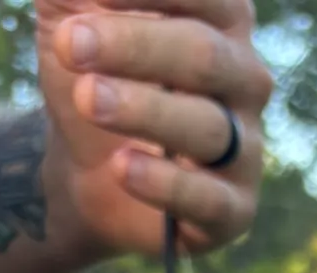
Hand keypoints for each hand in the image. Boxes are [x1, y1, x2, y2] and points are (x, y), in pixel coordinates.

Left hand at [36, 0, 271, 258]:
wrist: (88, 171)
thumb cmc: (94, 75)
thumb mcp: (70, 12)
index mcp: (223, 19)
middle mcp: (245, 80)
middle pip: (204, 56)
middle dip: (134, 47)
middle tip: (70, 44)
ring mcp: (245, 147)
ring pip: (207, 127)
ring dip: (142, 111)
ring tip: (87, 99)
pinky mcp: (234, 209)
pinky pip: (210, 200)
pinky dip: (166, 184)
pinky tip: (123, 167)